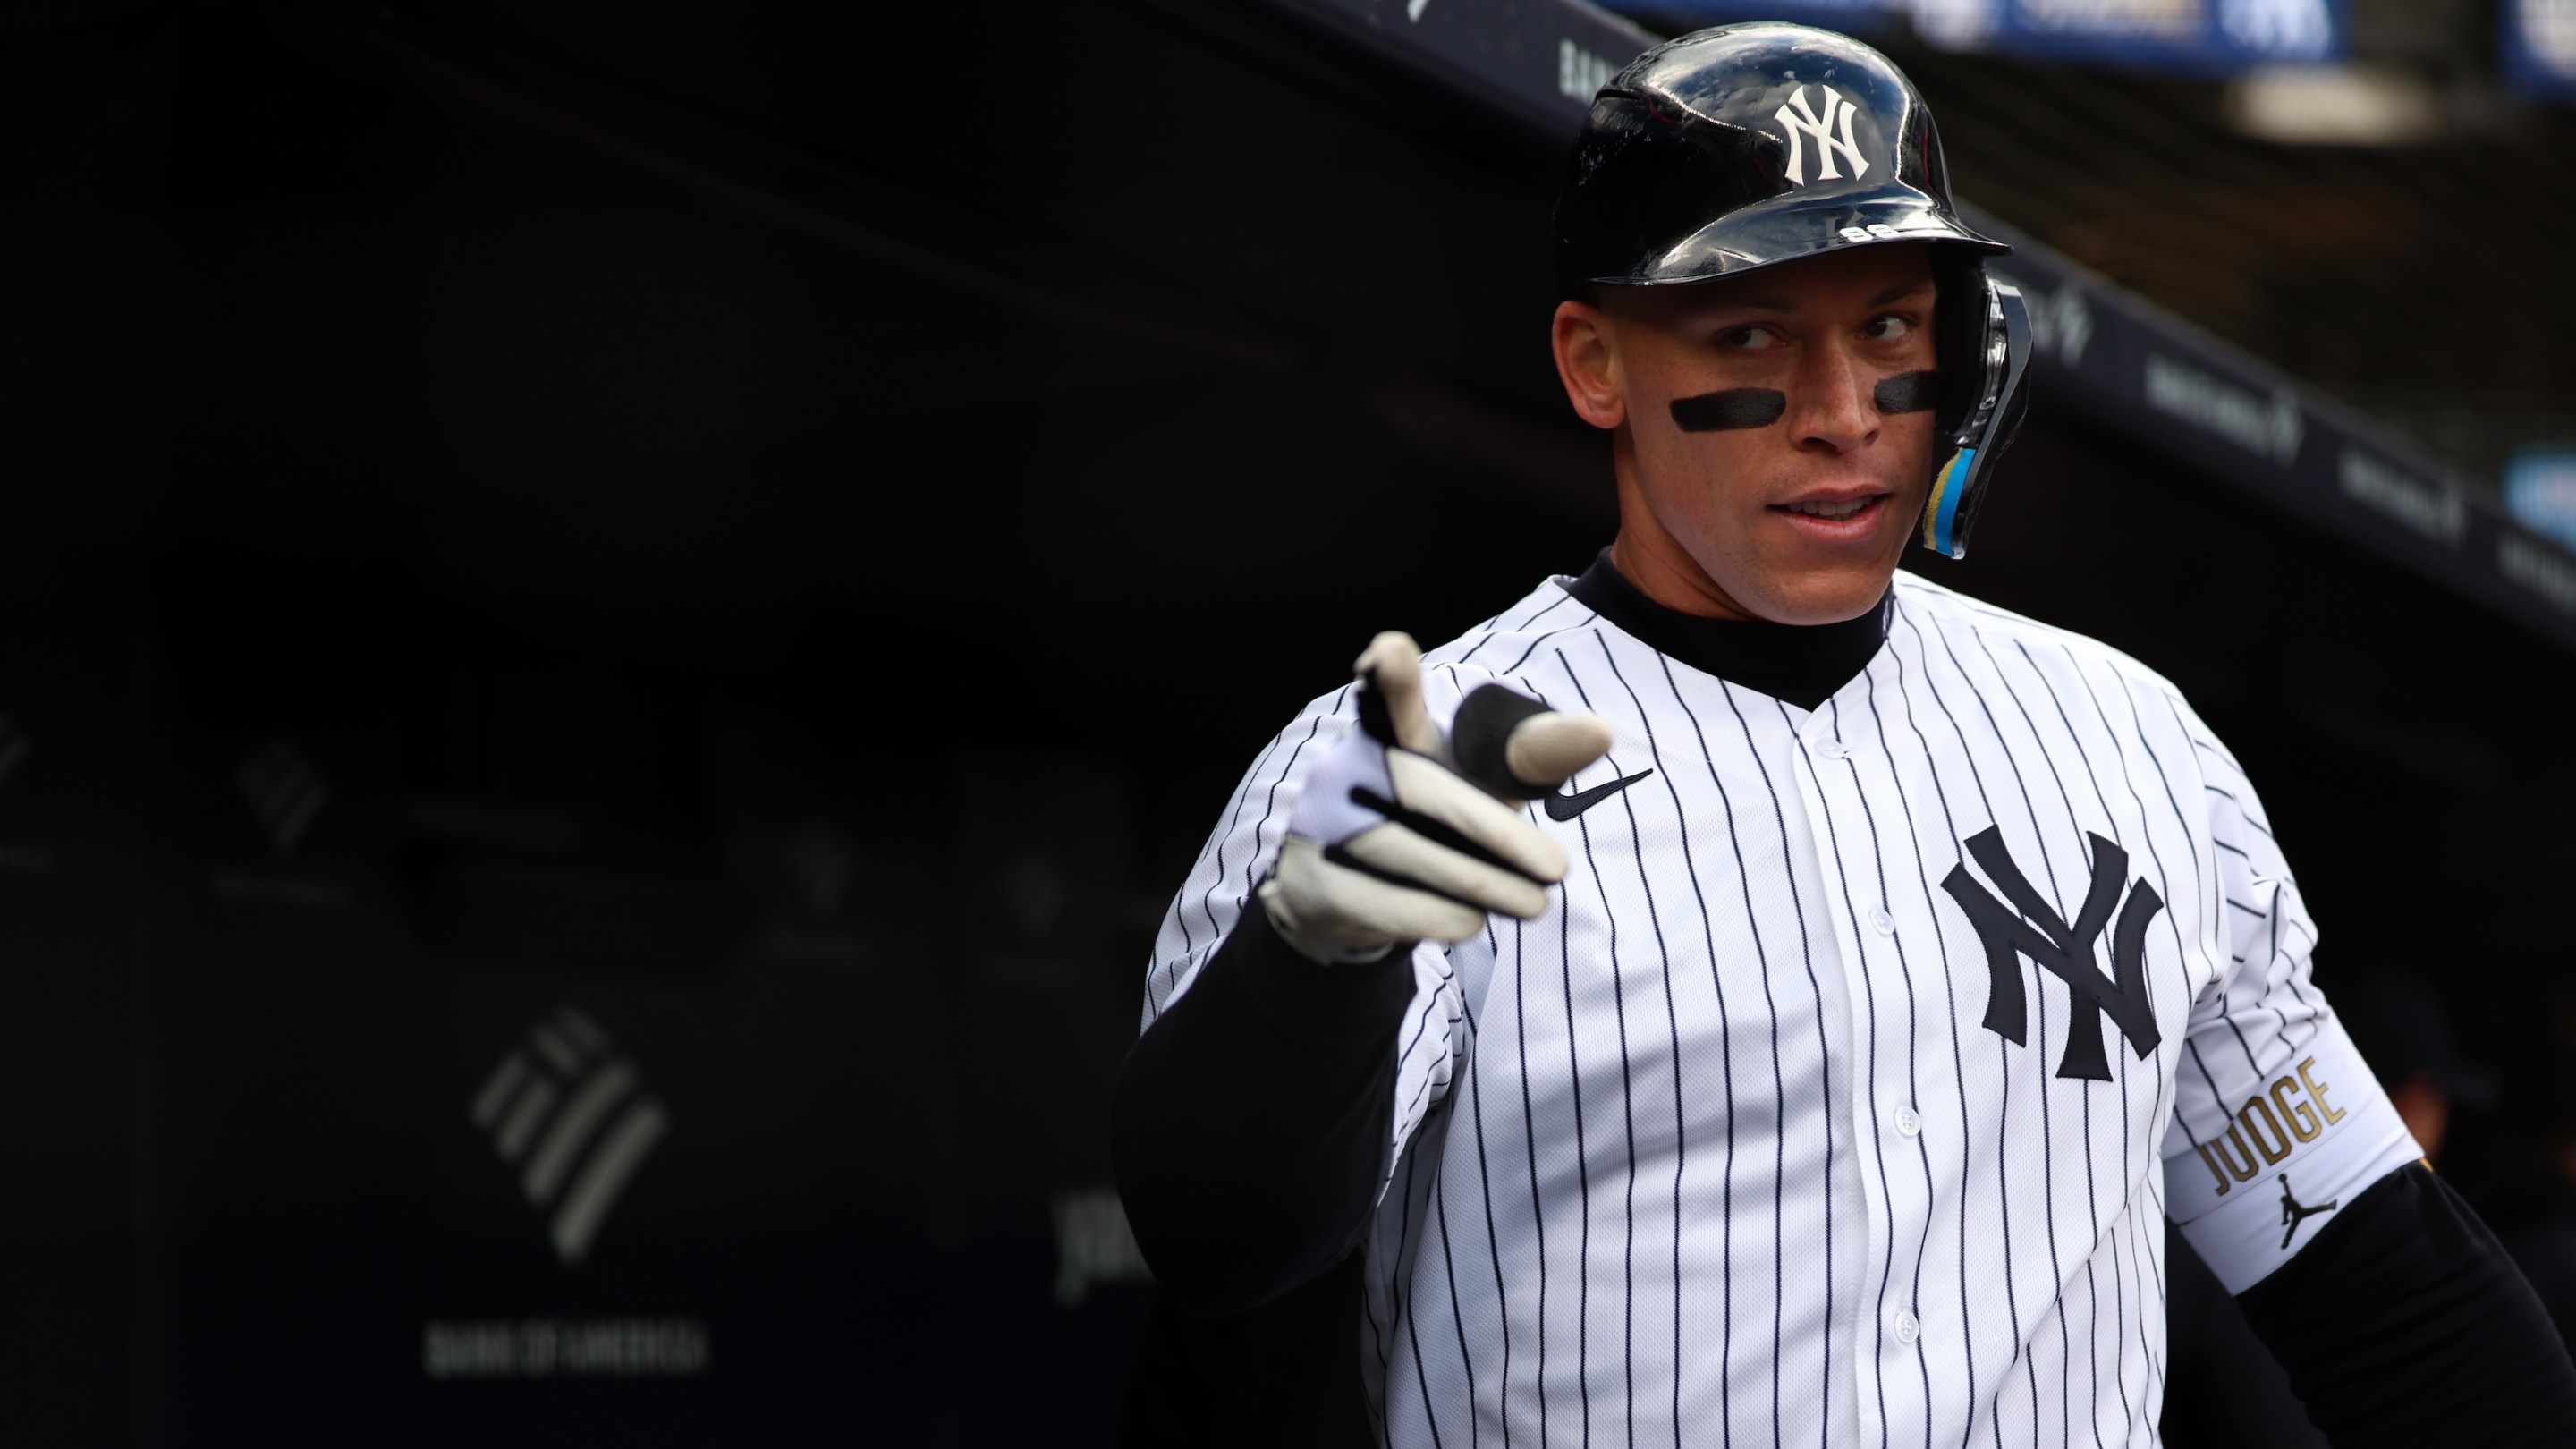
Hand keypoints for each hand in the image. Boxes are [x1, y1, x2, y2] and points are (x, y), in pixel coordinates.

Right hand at [1258, 633, 1614, 964]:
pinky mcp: (1317, 883)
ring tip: (1533, 904)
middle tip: (1558, 868)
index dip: (1390, 673)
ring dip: (1485, 886)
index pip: (1393, 698)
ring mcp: (1323, 824)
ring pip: (1415, 855)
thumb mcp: (1483, 783)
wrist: (1347, 897)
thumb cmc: (1438, 823)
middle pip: (1426, 792)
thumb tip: (1601, 730)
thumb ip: (1535, 754)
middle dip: (1495, 833)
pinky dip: (1442, 917)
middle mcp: (1350, 770)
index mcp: (1393, 735)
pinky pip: (1390, 904)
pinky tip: (1471, 921)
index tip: (1388, 652)